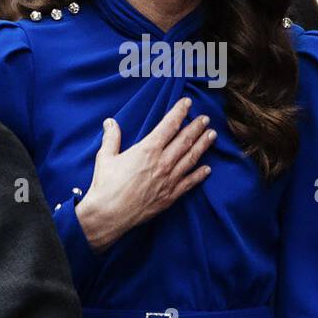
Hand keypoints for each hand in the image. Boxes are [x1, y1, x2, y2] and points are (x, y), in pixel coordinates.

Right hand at [74, 98, 216, 251]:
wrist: (109, 214)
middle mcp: (162, 163)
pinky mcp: (170, 196)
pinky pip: (189, 183)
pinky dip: (199, 175)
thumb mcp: (106, 157)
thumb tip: (110, 122)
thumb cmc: (105, 185)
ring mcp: (168, 180)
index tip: (188, 103)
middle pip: (185, 140)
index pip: (168, 126)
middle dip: (196, 127)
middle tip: (206, 119)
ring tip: (212, 135)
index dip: (179, 112)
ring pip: (191, 159)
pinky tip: (207, 169)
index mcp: (147, 150)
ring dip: (203, 145)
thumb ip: (111, 138)